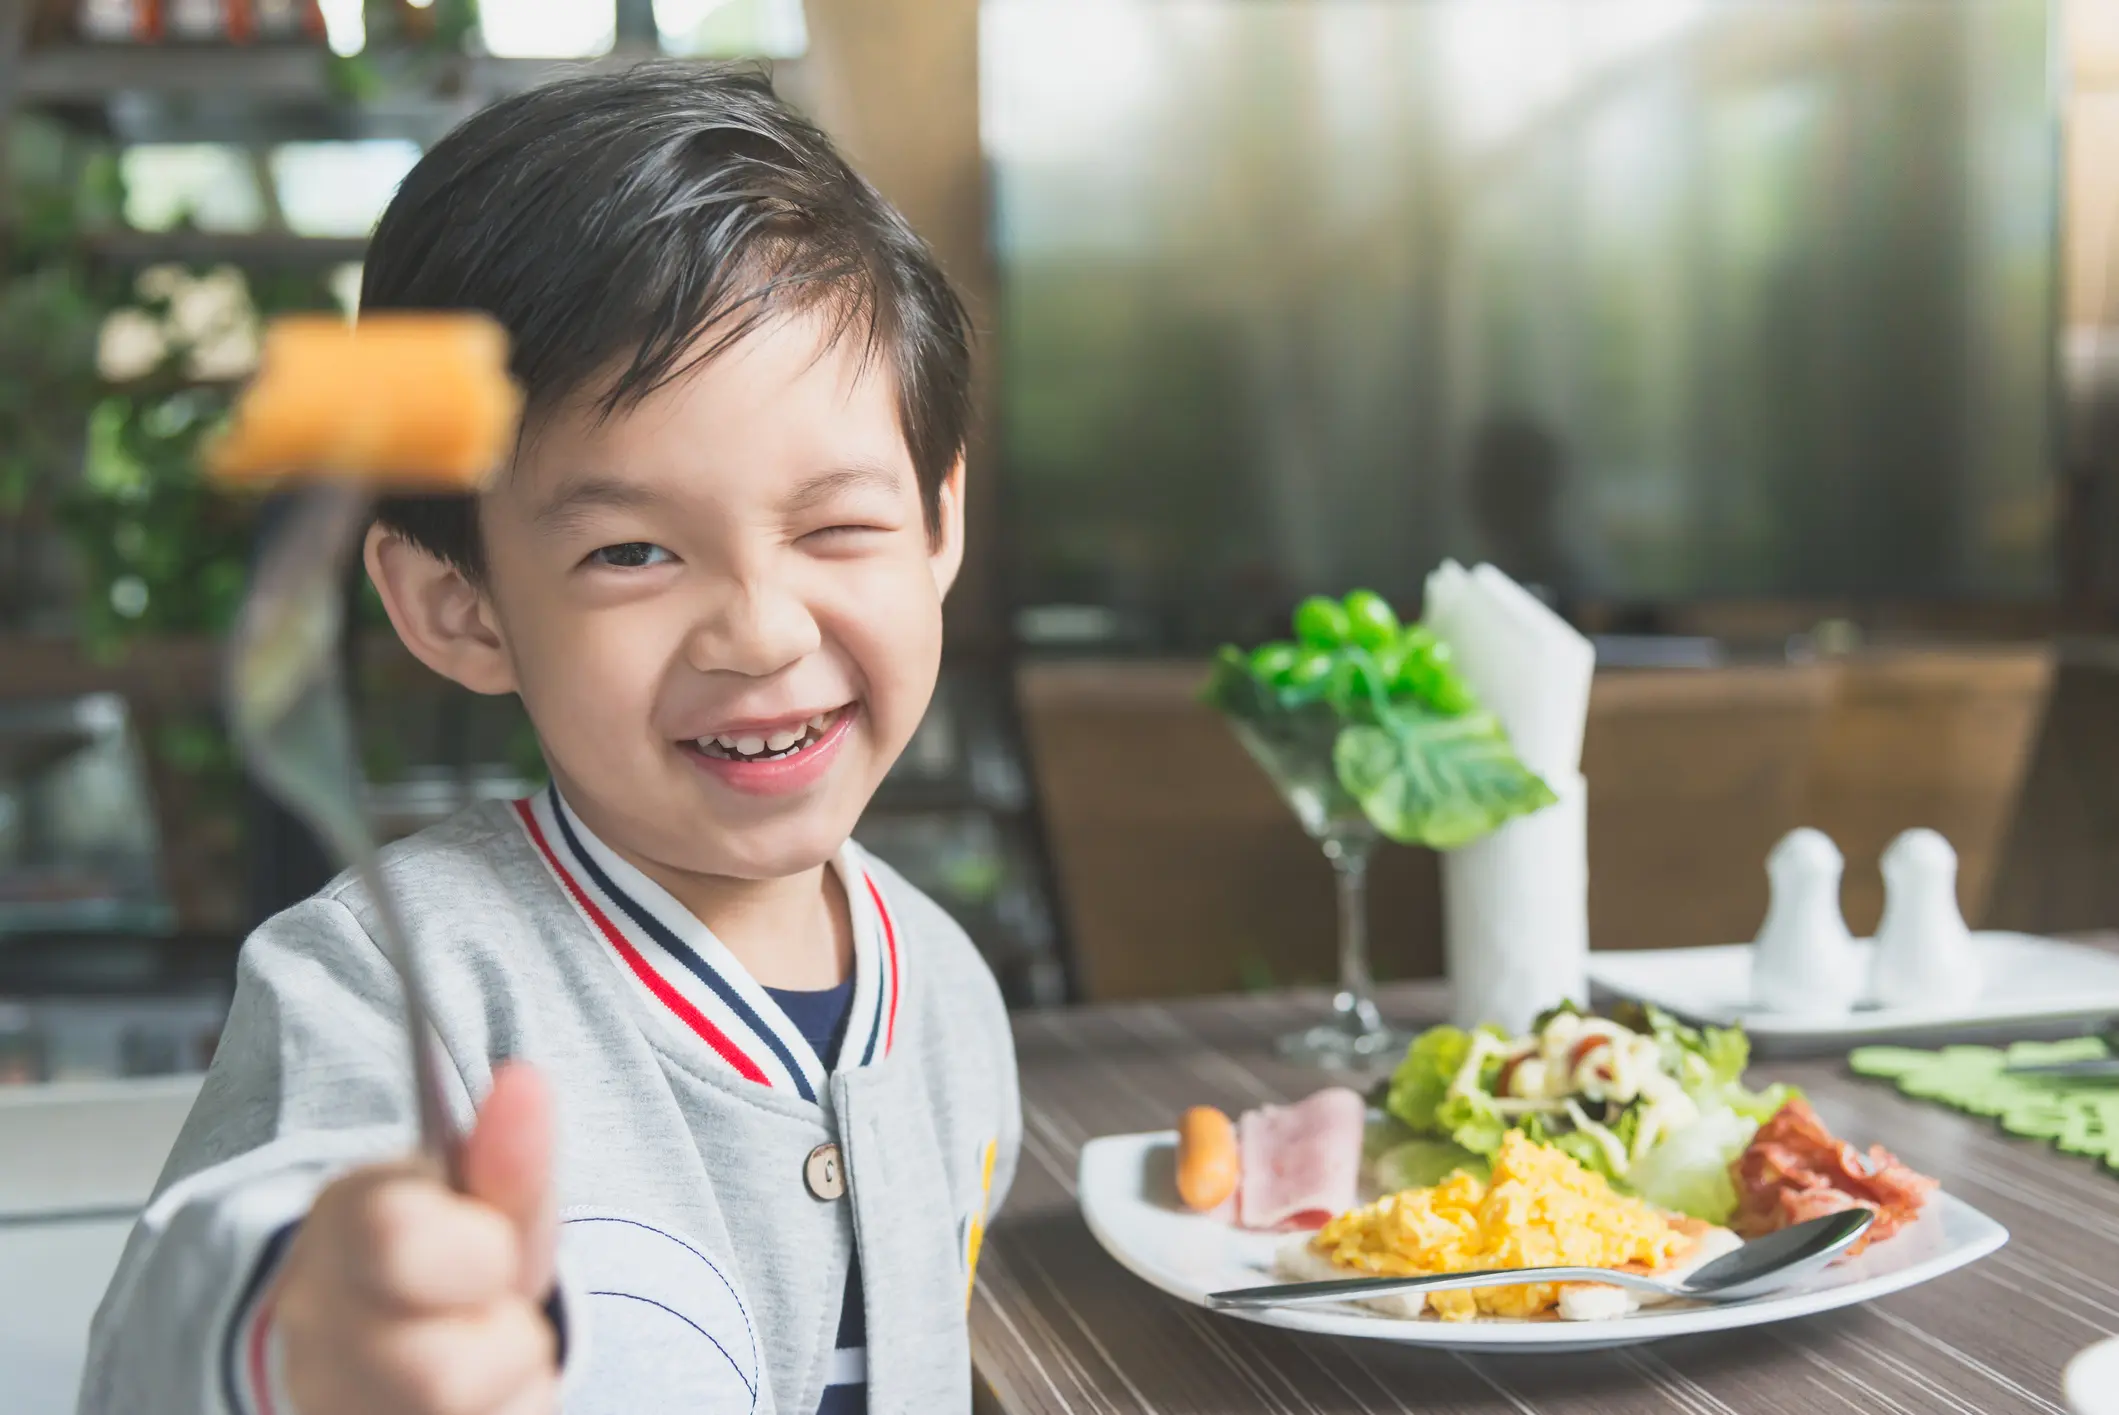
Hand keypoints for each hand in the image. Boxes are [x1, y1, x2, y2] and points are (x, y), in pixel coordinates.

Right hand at [273, 1062, 559, 1414]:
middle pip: (436, 1375)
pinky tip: (482, 1397)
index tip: (495, 1250)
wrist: (386, 1330)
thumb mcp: (482, 1198)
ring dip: (510, 1386)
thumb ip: (509, 1154)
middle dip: (502, 1339)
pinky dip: (509, 1414)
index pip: (398, 1242)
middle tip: (492, 1310)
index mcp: (341, 1234)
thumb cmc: (446, 1255)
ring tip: (488, 1354)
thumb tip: (526, 1082)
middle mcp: (317, 1336)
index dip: (481, 1253)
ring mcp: (330, 1406)